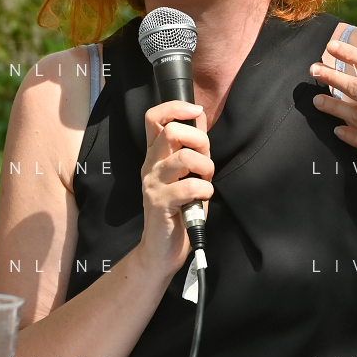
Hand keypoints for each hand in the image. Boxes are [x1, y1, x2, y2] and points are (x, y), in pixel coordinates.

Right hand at [136, 100, 213, 277]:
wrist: (162, 249)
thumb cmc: (179, 210)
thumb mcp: (188, 173)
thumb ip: (191, 146)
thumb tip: (199, 116)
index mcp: (155, 155)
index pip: (154, 117)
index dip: (175, 107)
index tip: (195, 112)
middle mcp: (150, 165)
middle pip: (172, 131)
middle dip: (200, 141)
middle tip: (205, 162)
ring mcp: (152, 183)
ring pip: (185, 157)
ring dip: (206, 168)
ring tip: (205, 182)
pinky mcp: (159, 202)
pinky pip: (191, 186)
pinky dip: (205, 190)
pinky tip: (202, 198)